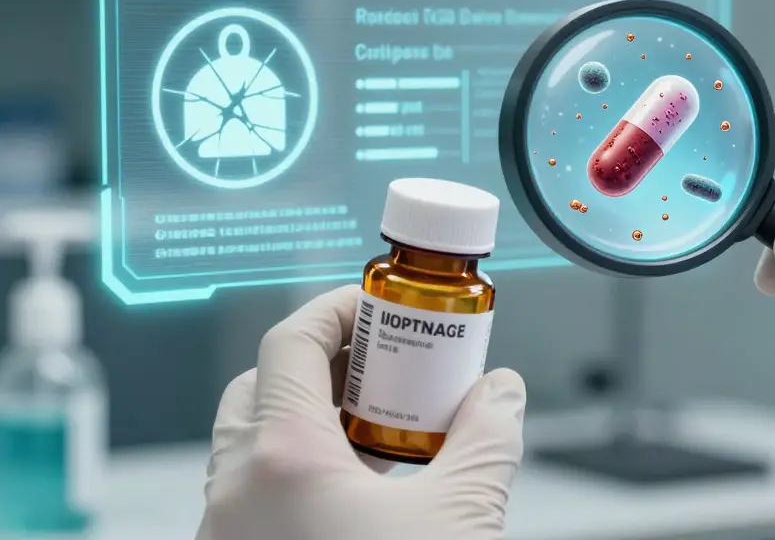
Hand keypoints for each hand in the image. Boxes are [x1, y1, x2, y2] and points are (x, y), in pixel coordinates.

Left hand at [196, 285, 525, 539]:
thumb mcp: (462, 517)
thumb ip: (488, 439)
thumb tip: (501, 395)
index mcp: (282, 460)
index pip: (290, 342)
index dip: (340, 308)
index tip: (382, 303)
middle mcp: (236, 493)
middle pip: (263, 387)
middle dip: (327, 366)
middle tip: (387, 370)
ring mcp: (227, 535)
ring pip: (255, 445)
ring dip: (315, 422)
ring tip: (384, 436)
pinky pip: (258, 496)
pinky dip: (303, 474)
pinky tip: (363, 499)